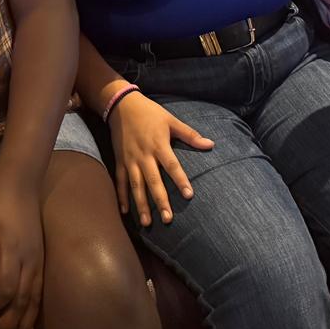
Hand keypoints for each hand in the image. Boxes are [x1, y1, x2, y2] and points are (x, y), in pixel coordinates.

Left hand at [0, 179, 44, 328]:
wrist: (21, 186)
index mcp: (13, 251)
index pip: (7, 289)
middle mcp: (30, 260)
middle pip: (22, 301)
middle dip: (10, 325)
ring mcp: (39, 261)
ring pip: (34, 301)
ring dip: (25, 324)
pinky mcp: (42, 260)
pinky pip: (39, 292)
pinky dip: (34, 312)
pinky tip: (29, 326)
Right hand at [110, 93, 213, 226]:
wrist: (121, 105)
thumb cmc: (150, 113)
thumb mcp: (171, 120)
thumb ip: (190, 135)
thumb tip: (210, 144)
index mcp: (159, 145)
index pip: (172, 166)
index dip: (180, 180)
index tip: (189, 195)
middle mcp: (144, 155)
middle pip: (153, 181)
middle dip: (160, 201)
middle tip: (168, 219)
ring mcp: (130, 160)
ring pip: (136, 186)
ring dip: (141, 205)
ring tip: (147, 223)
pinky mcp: (119, 162)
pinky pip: (120, 182)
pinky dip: (121, 197)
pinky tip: (125, 211)